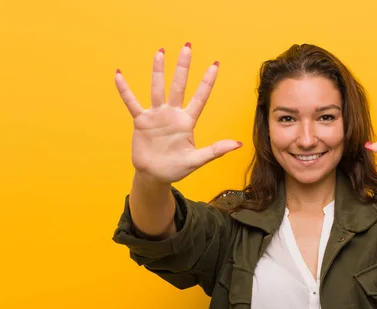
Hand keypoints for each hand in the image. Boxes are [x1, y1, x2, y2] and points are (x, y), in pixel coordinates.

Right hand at [115, 43, 241, 184]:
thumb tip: (239, 144)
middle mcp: (173, 114)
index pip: (200, 97)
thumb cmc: (177, 168)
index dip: (207, 82)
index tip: (215, 64)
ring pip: (157, 89)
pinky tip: (119, 74)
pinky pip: (132, 102)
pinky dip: (125, 90)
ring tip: (160, 52)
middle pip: (179, 86)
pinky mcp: (141, 121)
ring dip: (158, 71)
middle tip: (187, 47)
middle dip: (183, 67)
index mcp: (187, 122)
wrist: (155, 176)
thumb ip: (216, 150)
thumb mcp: (197, 160)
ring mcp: (157, 116)